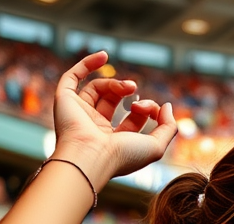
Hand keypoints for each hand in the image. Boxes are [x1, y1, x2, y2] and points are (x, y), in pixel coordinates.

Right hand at [52, 52, 177, 186]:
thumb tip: (167, 106)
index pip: (134, 118)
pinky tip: (105, 56)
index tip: (154, 109)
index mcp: (115, 142)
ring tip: (128, 86)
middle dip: (129, 93)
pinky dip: (88, 63)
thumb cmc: (121, 156)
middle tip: (136, 97)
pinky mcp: (65, 100)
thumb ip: (168, 127)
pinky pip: (73, 76)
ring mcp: (80, 114)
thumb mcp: (156, 147)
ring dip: (115, 84)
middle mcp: (96, 128)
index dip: (148, 109)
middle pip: (114, 100)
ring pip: (98, 88)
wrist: (90, 157)